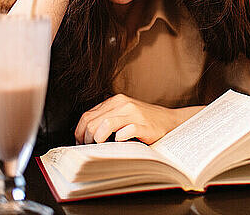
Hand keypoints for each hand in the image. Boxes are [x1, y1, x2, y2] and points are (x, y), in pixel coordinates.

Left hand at [74, 94, 203, 144]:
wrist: (170, 122)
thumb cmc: (144, 122)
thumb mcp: (123, 115)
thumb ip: (106, 119)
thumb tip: (82, 134)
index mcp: (115, 101)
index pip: (87, 116)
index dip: (79, 132)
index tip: (81, 143)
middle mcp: (123, 104)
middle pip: (92, 122)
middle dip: (86, 139)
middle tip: (90, 148)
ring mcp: (134, 114)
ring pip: (105, 125)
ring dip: (98, 139)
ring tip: (100, 146)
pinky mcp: (143, 125)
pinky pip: (125, 132)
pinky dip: (118, 139)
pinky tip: (120, 143)